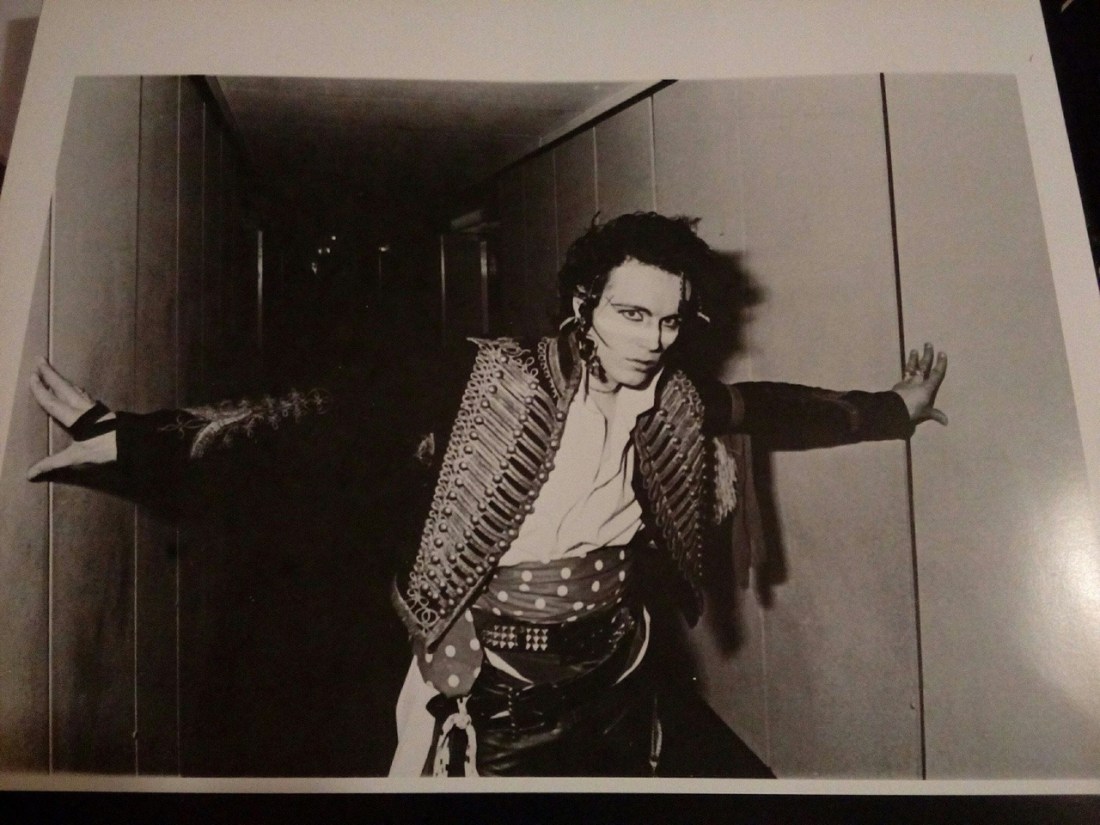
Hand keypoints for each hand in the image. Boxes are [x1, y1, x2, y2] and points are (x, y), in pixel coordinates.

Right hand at [27, 358, 116, 479]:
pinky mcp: (102, 409)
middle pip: (63, 387)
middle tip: (40, 359)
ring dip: (62, 379)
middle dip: (50, 374)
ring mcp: (94, 407)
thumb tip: (29, 474)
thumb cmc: (104, 450)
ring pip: (75, 389)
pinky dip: (75, 388)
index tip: (32, 376)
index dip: (41, 390)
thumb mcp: (76, 458)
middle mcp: (83, 407)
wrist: (132, 444)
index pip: (52, 402)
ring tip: (53, 371)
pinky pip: (85, 394)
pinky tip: (76, 389)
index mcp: (74, 418)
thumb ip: (52, 463)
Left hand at [891, 343, 947, 425]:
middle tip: (928, 343)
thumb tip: (946, 421)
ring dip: (913, 359)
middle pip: (923, 366)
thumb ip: (935, 414)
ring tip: (914, 350)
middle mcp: (917, 381)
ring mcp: (906, 382)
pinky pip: (903, 376)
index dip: (940, 363)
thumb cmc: (911, 410)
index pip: (936, 373)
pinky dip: (905, 372)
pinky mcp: (897, 385)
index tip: (942, 353)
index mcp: (926, 387)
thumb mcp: (925, 413)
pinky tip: (906, 369)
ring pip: (911, 367)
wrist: (893, 409)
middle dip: (927, 355)